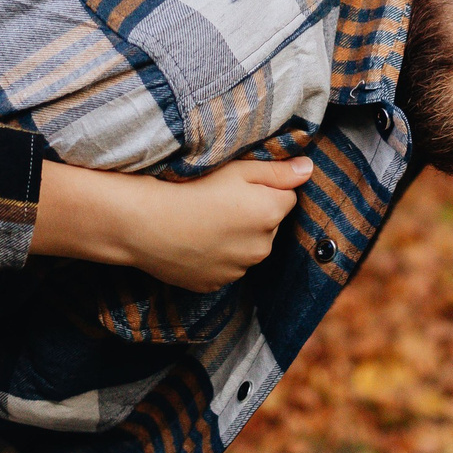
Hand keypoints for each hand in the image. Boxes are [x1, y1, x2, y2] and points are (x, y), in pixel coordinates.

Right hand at [123, 156, 310, 291]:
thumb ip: (277, 171)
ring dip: (237, 237)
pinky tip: (195, 240)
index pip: (287, 197)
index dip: (265, 187)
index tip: (237, 184)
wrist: (144, 223)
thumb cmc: (190, 187)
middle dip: (254, 214)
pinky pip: (226, 266)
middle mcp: (261, 247)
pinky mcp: (216, 284)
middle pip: (269, 225)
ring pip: (249, 248)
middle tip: (218, 200)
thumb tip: (309, 170)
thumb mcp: (236, 168)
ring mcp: (238, 269)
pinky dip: (217, 255)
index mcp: (270, 214)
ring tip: (204, 220)